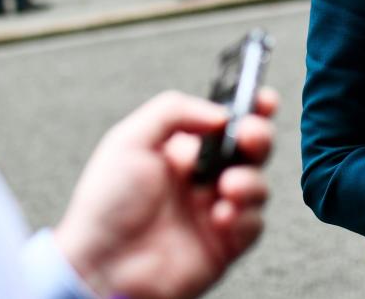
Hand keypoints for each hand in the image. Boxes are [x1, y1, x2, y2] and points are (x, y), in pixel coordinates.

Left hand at [54, 88, 277, 298]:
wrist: (101, 266)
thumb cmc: (105, 206)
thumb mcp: (129, 140)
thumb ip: (173, 112)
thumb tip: (220, 114)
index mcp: (183, 149)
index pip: (226, 121)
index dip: (250, 108)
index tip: (263, 99)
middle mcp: (203, 178)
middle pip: (251, 149)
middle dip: (258, 136)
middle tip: (248, 136)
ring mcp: (215, 210)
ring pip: (258, 185)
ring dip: (250, 180)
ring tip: (228, 186)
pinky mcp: (224, 245)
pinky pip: (254, 225)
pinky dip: (244, 217)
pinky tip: (220, 218)